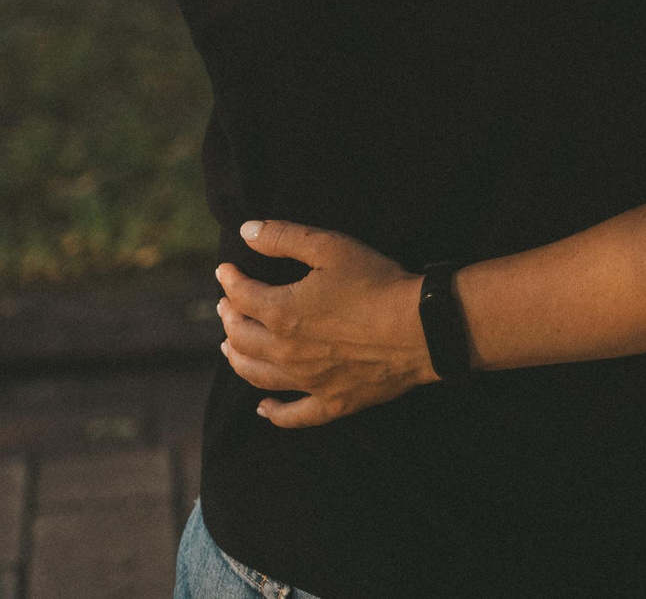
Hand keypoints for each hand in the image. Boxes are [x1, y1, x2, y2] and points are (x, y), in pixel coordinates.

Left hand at [215, 221, 435, 428]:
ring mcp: (307, 382)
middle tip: (225, 307)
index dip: (229, 281)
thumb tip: (247, 230)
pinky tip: (264, 408)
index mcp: (281, 313)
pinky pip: (294, 416)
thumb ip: (284, 238)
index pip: (241, 296)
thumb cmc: (377, 283)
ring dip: (238, 360)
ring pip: (257, 376)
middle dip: (229, 319)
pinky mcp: (331, 403)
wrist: (420, 328)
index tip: (225, 271)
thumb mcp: (330, 248)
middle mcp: (285, 352)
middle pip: (242, 338)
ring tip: (229, 349)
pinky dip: (274, 413)